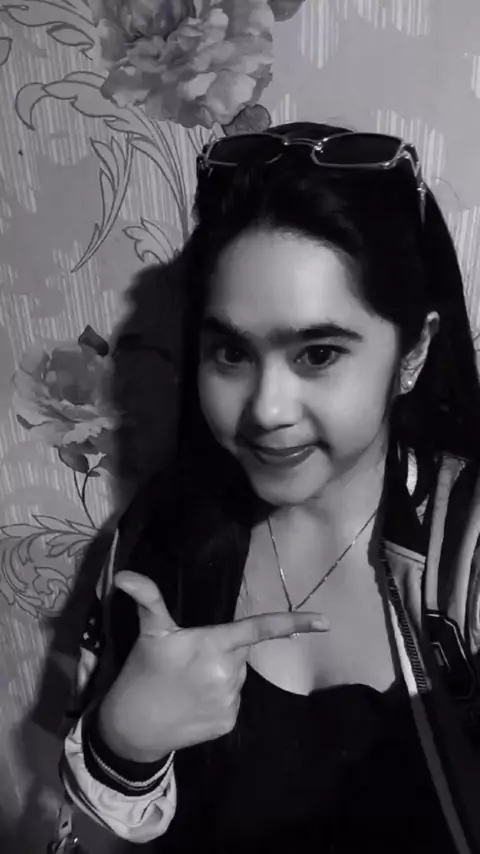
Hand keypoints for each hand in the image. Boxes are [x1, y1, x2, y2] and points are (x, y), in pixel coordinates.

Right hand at [98, 571, 328, 761]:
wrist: (132, 728)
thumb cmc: (142, 673)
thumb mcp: (149, 633)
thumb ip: (148, 599)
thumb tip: (124, 575)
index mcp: (214, 644)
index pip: (259, 628)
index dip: (293, 622)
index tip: (325, 622)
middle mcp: (228, 672)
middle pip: (241, 651)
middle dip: (224, 650)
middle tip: (191, 658)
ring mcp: (230, 700)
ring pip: (237, 676)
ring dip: (221, 674)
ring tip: (189, 682)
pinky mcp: (229, 722)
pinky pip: (232, 701)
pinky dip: (218, 698)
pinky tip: (194, 701)